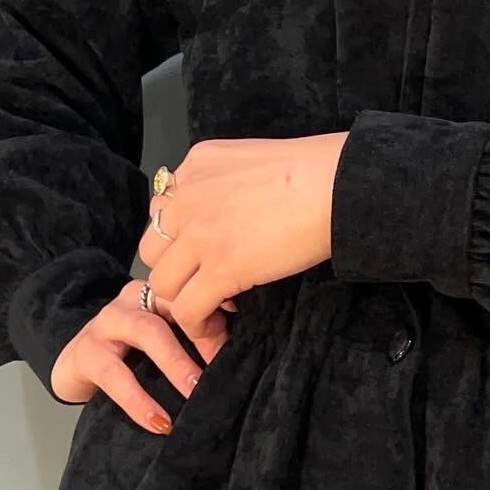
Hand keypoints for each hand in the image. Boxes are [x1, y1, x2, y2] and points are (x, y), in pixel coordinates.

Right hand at [49, 279, 230, 430]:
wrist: (73, 367)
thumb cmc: (128, 357)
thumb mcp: (164, 344)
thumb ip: (194, 341)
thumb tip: (240, 358)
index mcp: (157, 293)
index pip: (192, 293)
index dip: (217, 315)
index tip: (242, 344)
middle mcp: (132, 299)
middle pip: (174, 306)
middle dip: (203, 335)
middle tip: (223, 367)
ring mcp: (105, 323)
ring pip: (147, 331)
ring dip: (176, 363)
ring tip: (195, 392)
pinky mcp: (85, 353)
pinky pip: (114, 374)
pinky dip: (138, 400)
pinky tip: (157, 422)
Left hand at [137, 132, 348, 348]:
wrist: (337, 184)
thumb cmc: (318, 172)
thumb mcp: (255, 161)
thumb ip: (230, 185)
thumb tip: (235, 218)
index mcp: (197, 165)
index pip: (163, 211)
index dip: (180, 242)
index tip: (205, 259)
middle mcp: (188, 196)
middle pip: (152, 249)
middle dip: (175, 272)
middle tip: (205, 285)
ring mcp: (200, 232)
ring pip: (162, 283)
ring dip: (184, 301)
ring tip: (214, 309)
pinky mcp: (222, 266)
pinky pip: (188, 309)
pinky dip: (199, 328)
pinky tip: (219, 327)